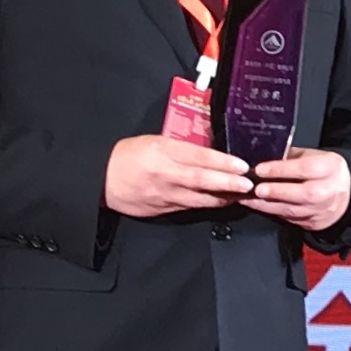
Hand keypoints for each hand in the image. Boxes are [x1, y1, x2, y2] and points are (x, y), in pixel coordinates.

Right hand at [109, 133, 251, 216]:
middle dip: (228, 183)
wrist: (102, 180)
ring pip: (199, 198)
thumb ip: (181, 148)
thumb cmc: (128, 156)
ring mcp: (164, 194)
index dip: (222, 162)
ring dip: (223, 197)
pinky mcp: (162, 208)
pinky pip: (190, 207)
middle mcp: (165, 173)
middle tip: (248, 184)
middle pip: (202, 179)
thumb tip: (210, 152)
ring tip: (242, 195)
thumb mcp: (154, 142)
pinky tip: (222, 202)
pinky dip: (208, 204)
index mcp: (162, 151)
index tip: (241, 165)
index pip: (198, 156)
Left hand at [245, 146, 350, 231]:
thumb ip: (292, 157)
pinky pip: (289, 218)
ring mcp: (321, 209)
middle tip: (256, 188)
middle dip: (276, 191)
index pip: (305, 169)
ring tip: (248, 198)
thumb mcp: (314, 156)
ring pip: (292, 209)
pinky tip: (257, 205)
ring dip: (267, 204)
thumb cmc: (325, 172)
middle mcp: (328, 190)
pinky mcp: (312, 222)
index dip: (281, 170)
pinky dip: (270, 211)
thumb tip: (264, 157)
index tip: (260, 169)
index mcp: (330, 168)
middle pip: (302, 193)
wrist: (343, 196)